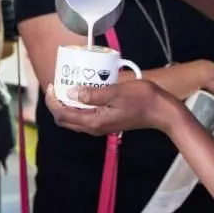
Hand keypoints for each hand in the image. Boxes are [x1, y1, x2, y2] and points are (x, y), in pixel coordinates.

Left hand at [45, 77, 179, 135]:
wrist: (161, 111)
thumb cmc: (141, 99)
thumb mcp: (115, 92)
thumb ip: (92, 94)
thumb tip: (70, 92)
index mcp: (93, 122)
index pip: (62, 114)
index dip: (52, 100)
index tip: (52, 84)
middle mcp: (93, 127)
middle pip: (65, 119)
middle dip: (56, 103)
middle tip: (57, 85)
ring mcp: (100, 126)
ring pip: (74, 118)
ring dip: (67, 104)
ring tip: (68, 85)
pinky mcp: (106, 122)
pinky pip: (84, 115)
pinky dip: (78, 105)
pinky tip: (84, 91)